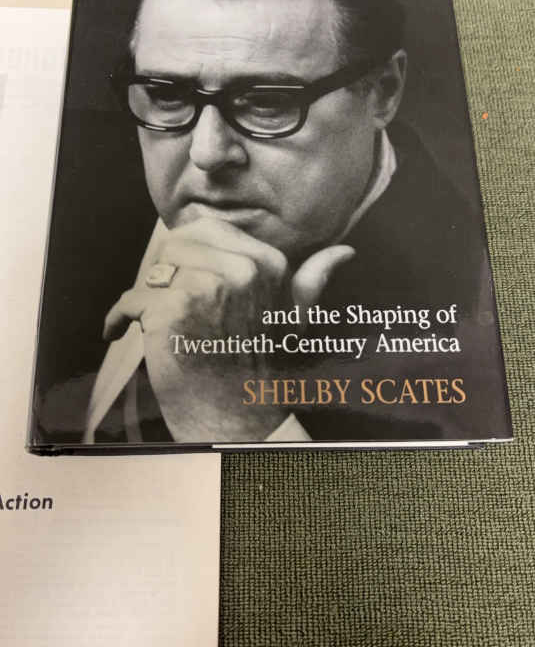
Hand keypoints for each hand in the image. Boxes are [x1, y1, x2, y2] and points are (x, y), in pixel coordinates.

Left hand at [104, 219, 354, 441]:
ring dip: (143, 297)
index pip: (205, 230)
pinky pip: (131, 299)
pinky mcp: (173, 309)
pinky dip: (118, 318)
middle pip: (175, 245)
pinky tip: (119, 331)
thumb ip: (312, 279)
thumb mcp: (293, 316)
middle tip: (163, 303)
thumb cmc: (260, 364)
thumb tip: (345, 252)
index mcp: (267, 261)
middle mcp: (241, 269)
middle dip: (163, 273)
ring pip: (153, 271)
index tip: (182, 282)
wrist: (237, 416)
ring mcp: (207, 287)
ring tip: (148, 321)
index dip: (186, 256)